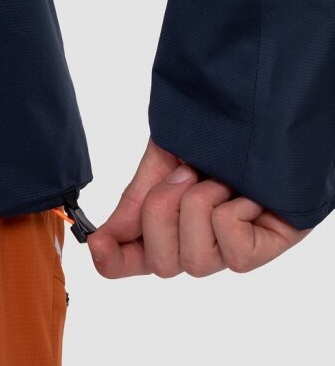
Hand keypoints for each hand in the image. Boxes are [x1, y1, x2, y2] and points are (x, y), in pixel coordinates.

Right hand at [88, 138, 310, 278]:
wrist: (257, 99)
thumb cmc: (212, 128)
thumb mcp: (162, 159)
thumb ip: (134, 201)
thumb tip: (102, 239)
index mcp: (167, 224)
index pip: (133, 261)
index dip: (112, 262)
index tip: (97, 243)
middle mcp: (198, 243)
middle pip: (160, 265)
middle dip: (161, 212)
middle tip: (182, 173)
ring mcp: (231, 249)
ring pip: (194, 262)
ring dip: (198, 207)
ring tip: (218, 179)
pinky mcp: (268, 247)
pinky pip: (235, 255)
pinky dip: (231, 215)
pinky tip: (247, 194)